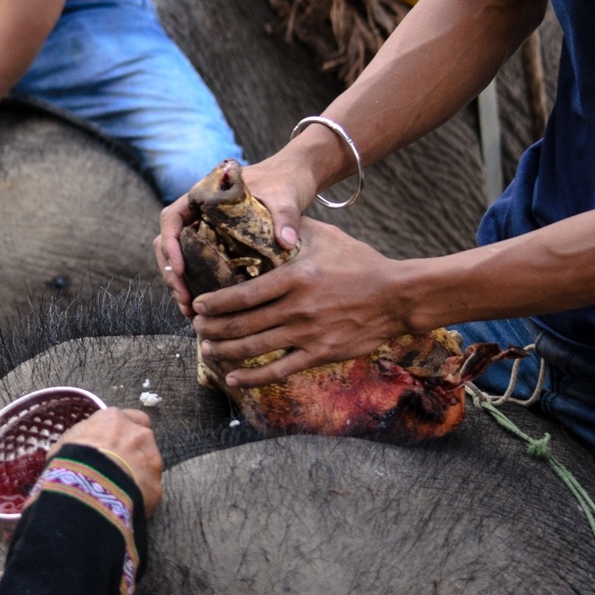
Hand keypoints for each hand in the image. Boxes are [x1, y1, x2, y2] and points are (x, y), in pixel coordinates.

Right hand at [53, 408, 162, 516]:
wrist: (86, 488)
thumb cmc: (71, 461)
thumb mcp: (66, 443)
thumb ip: (80, 440)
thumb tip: (78, 447)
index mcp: (115, 419)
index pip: (131, 417)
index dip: (124, 431)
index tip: (115, 442)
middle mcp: (138, 433)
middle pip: (143, 439)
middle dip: (135, 450)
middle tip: (119, 465)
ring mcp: (152, 459)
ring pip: (150, 464)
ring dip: (139, 473)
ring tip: (120, 488)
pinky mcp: (156, 485)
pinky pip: (149, 489)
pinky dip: (140, 495)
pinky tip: (125, 503)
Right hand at [155, 159, 314, 317]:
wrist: (296, 176)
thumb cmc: (286, 180)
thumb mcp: (285, 197)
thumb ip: (285, 216)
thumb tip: (286, 242)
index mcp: (204, 195)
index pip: (171, 218)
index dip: (170, 244)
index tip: (179, 268)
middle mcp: (199, 213)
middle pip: (169, 243)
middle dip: (172, 274)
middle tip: (184, 300)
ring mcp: (206, 229)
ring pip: (180, 258)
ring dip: (180, 284)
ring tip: (190, 312)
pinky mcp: (218, 244)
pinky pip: (198, 265)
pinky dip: (196, 285)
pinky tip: (206, 308)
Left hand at [191, 218, 412, 386]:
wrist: (397, 295)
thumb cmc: (359, 262)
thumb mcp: (325, 237)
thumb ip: (292, 230)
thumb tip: (263, 217)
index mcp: (294, 277)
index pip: (243, 294)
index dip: (215, 303)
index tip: (198, 305)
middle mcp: (297, 308)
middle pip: (242, 324)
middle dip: (212, 328)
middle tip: (197, 327)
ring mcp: (308, 334)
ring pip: (254, 348)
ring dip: (224, 351)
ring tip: (208, 348)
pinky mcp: (319, 354)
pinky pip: (278, 370)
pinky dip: (252, 376)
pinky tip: (233, 377)